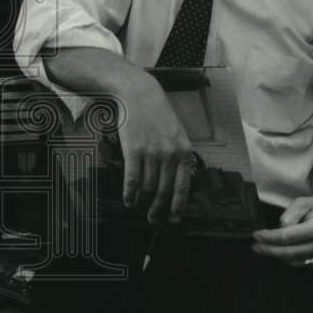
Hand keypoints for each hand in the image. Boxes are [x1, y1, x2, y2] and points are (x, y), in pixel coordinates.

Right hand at [116, 75, 194, 222]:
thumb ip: (179, 156)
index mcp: (184, 151)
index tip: (173, 219)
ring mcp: (152, 153)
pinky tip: (128, 199)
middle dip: (158, 209)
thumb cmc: (157, 113)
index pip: (183, 187)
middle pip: (164, 191)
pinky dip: (130, 193)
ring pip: (148, 188)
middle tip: (152, 219)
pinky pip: (132, 180)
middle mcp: (170, 155)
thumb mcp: (177, 133)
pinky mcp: (134, 151)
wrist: (139, 94)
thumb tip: (178, 181)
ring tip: (138, 206)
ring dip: (142, 201)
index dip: (177, 206)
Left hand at [251, 194, 312, 267]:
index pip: (287, 237)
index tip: (255, 235)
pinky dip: (290, 260)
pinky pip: (304, 265)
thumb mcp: (303, 202)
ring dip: (278, 258)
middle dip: (269, 251)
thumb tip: (278, 231)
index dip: (269, 238)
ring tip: (264, 250)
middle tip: (255, 247)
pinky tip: (279, 253)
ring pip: (296, 262)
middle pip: (290, 253)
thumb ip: (289, 216)